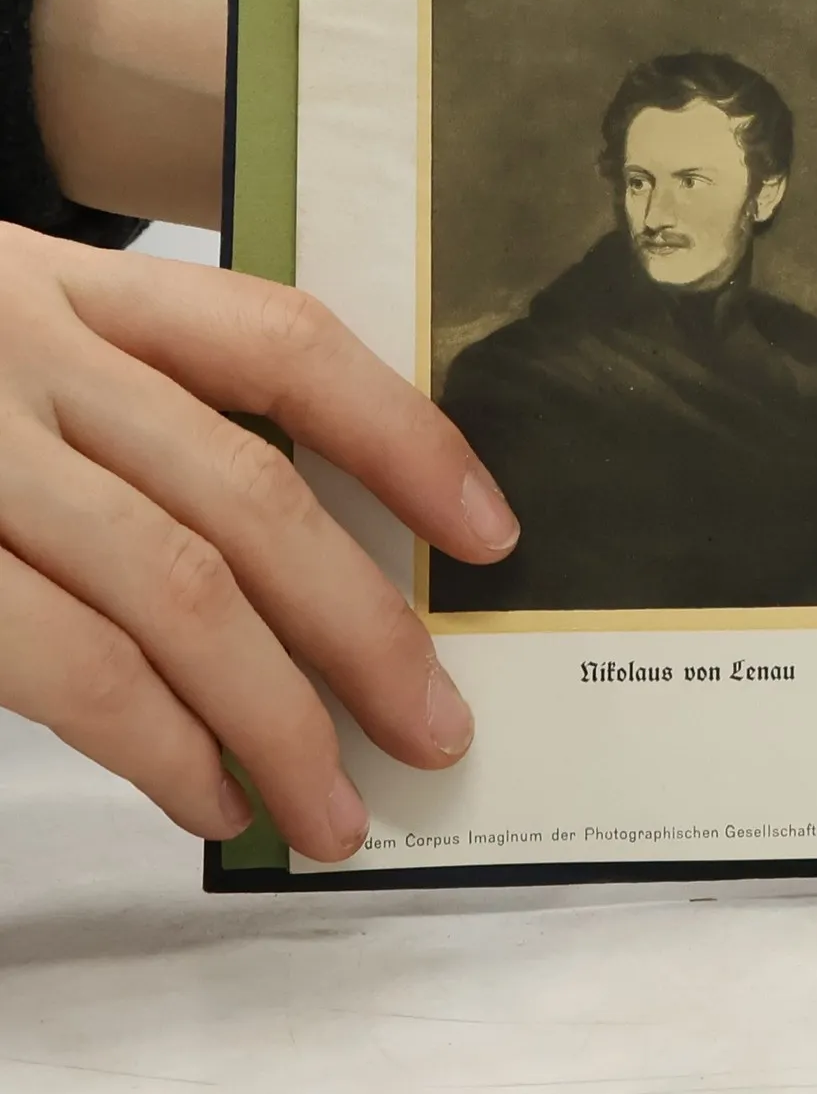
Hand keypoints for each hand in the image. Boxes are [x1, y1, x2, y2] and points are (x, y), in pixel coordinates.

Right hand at [0, 227, 518, 860]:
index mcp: (66, 286)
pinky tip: (208, 795)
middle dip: (363, 626)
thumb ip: (126, 410)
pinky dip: (155, 741)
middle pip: (251, 492)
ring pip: (174, 587)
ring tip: (339, 806)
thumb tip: (303, 561)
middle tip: (438, 728)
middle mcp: (21, 350)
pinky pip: (64, 660)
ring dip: (280, 715)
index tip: (492, 531)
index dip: (406, 437)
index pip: (284, 342)